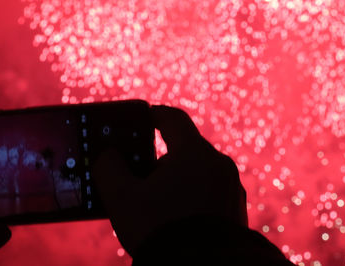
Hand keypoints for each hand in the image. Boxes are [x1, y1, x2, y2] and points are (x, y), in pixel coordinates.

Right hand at [94, 105, 247, 255]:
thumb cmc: (158, 229)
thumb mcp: (121, 197)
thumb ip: (109, 167)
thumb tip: (107, 154)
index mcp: (194, 152)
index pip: (173, 118)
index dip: (154, 115)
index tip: (143, 118)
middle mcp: (219, 164)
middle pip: (187, 147)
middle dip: (163, 156)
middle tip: (142, 170)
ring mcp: (232, 187)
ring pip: (200, 172)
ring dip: (180, 179)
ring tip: (157, 201)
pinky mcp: (237, 211)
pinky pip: (212, 193)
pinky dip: (194, 197)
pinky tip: (177, 216)